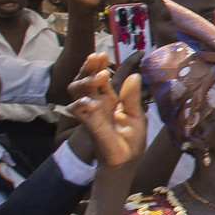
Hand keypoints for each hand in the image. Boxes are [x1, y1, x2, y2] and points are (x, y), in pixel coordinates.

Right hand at [67, 50, 146, 168]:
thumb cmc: (131, 140)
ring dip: (87, 81)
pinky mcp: (88, 124)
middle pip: (86, 79)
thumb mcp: (136, 115)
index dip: (100, 65)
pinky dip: (83, 104)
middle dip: (90, 66)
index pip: (101, 78)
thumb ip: (132, 97)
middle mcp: (98, 103)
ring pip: (77, 90)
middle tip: (98, 55)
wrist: (125, 161)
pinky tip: (94, 102)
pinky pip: (78, 110)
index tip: (106, 53)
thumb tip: (135, 75)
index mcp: (110, 99)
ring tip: (103, 75)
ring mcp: (91, 112)